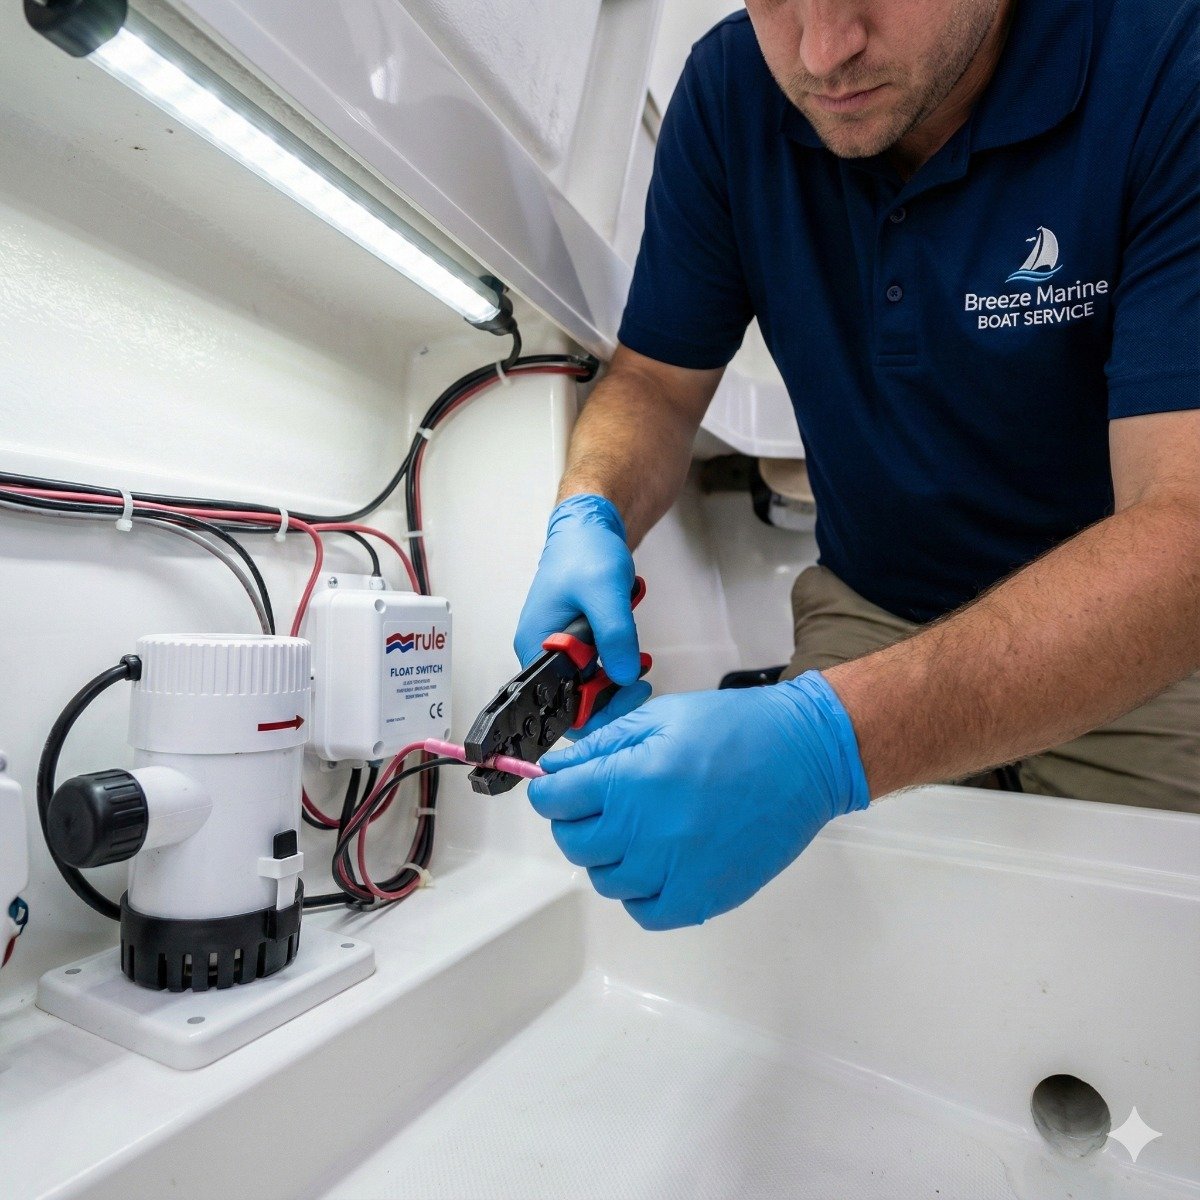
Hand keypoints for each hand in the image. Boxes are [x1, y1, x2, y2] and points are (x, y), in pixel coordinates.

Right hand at [514, 494, 650, 736]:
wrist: (590, 526)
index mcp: (536, 644)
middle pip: (573, 697)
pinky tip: (631, 645)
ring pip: (587, 682)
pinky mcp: (575, 638)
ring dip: (616, 674)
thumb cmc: (586, 551)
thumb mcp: (604, 593)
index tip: (626, 691)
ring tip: (640, 658)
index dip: (593, 708)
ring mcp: (559, 644)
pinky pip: (595, 663)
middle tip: (640, 676)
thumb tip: (624, 676)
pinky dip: (616, 657)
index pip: (556, 703)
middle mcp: (542, 650)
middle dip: (610, 692)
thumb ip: (614, 636)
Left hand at [526, 671, 869, 928]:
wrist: (805, 757)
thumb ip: (603, 744)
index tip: (559, 784)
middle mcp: (644, 833)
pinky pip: (644, 911)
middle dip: (574, 818)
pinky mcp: (702, 897)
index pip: (552, 800)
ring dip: (607, 854)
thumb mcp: (661, 716)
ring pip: (604, 878)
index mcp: (630, 782)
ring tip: (635, 827)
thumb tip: (559, 767)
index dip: (550, 788)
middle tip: (599, 800)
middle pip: (573, 841)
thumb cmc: (739, 731)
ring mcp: (673, 871)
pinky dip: (638, 891)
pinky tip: (654, 862)